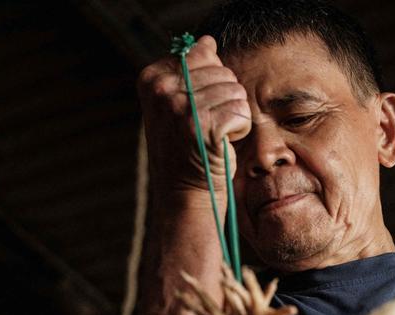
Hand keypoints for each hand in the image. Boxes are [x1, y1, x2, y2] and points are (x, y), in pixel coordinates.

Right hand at [137, 35, 251, 194]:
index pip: (203, 56)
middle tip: (206, 126)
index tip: (194, 110)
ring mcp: (181, 107)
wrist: (186, 192)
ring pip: (235, 92)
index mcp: (153, 78)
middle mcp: (162, 89)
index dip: (210, 84)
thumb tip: (207, 42)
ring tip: (213, 135)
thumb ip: (192, 70)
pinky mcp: (203, 126)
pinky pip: (241, 111)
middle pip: (223, 72)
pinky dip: (239, 129)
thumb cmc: (188, 148)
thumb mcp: (182, 103)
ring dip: (233, 116)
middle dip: (224, 100)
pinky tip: (223, 143)